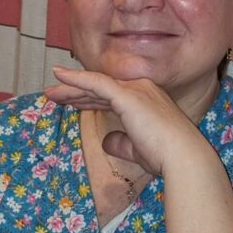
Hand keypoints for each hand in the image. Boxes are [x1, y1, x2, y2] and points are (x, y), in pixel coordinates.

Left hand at [44, 67, 214, 175]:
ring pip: (95, 86)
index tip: (72, 103)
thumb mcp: (137, 149)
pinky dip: (76, 79)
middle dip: (77, 93)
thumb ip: (121, 142)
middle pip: (101, 89)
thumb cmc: (164, 156)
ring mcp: (134, 89)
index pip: (112, 96)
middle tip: (54, 95)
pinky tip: (59, 75)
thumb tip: (106, 141)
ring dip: (71, 89)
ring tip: (50, 92)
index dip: (91, 99)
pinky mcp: (127, 95)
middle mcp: (141, 88)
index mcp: (146, 99)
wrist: (181, 156)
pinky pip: (96, 83)